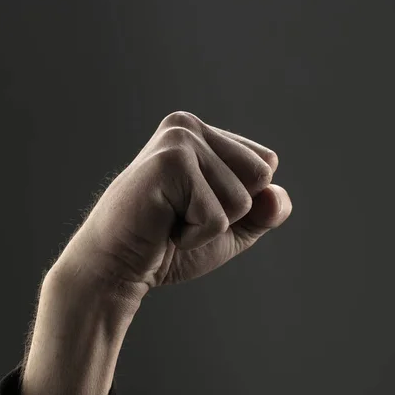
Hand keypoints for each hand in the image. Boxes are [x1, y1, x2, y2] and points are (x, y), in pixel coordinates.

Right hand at [60, 111, 292, 302]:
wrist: (117, 268)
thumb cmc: (169, 246)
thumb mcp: (232, 229)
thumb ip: (265, 211)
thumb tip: (277, 196)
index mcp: (204, 134)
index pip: (266, 164)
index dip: (243, 203)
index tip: (197, 208)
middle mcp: (190, 126)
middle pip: (260, 176)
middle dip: (230, 213)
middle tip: (182, 216)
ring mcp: (178, 139)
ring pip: (241, 199)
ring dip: (209, 227)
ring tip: (170, 221)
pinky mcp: (169, 163)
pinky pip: (216, 216)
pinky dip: (194, 236)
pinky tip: (162, 227)